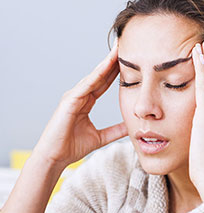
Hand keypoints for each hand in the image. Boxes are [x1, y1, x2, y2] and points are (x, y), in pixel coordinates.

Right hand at [32, 40, 127, 170]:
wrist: (55, 158)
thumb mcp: (101, 137)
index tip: (130, 60)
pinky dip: (95, 76)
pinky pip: (85, 86)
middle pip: (100, 75)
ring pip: (93, 77)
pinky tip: (106, 66)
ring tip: (118, 50)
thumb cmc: (72, 147)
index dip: (116, 71)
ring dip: (106, 63)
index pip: (104, 82)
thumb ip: (115, 130)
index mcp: (86, 101)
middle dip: (112, 60)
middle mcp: (80, 95)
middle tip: (125, 45)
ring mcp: (73, 97)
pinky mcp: (68, 102)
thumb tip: (131, 126)